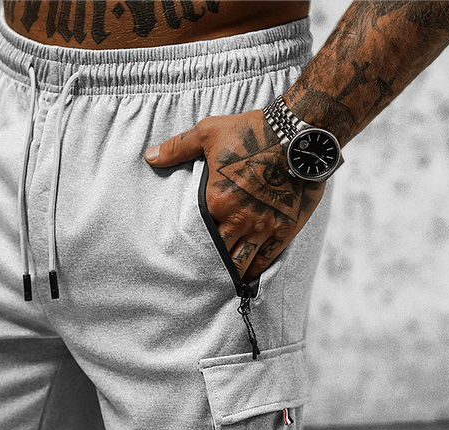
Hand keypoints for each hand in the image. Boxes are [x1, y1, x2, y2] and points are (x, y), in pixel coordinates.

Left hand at [144, 111, 325, 281]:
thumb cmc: (252, 130)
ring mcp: (261, 228)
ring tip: (222, 281)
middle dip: (209, 265)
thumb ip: (178, 148)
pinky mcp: (284, 230)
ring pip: (240, 265)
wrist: (299, 132)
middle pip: (216, 255)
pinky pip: (265, 261)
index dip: (191, 245)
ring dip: (230, 273)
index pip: (196, 235)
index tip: (187, 252)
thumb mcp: (208, 133)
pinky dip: (254, 272)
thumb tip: (150, 156)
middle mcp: (237, 220)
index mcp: (214, 202)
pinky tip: (247, 276)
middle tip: (202, 274)